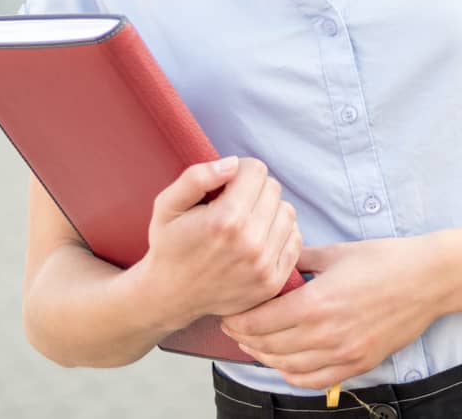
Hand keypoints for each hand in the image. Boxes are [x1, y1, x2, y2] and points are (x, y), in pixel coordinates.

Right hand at [142, 157, 302, 327]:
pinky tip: (256, 240)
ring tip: (244, 223)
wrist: (170, 296)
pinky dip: (279, 234)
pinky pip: (295, 239)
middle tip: (231, 206)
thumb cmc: (169, 245)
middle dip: (253, 191)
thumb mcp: (166, 205)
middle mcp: (250, 243)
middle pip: (273, 189)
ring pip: (287, 212)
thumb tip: (233, 164)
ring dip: (268, 211)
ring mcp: (264, 265)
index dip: (240, 172)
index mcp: (225, 220)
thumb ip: (196, 178)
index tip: (225, 186)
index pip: (257, 170)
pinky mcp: (273, 281)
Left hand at [221, 237, 450, 390]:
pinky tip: (287, 362)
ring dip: (265, 357)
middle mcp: (326, 334)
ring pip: (286, 367)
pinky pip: (314, 381)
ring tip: (257, 343)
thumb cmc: (388, 260)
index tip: (228, 312)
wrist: (430, 279)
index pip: (259, 322)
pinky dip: (293, 375)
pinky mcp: (358, 364)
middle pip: (267, 346)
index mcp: (316, 303)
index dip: (236, 320)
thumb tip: (274, 259)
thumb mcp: (338, 252)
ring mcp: (343, 354)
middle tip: (236, 326)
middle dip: (244, 337)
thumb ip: (300, 258)